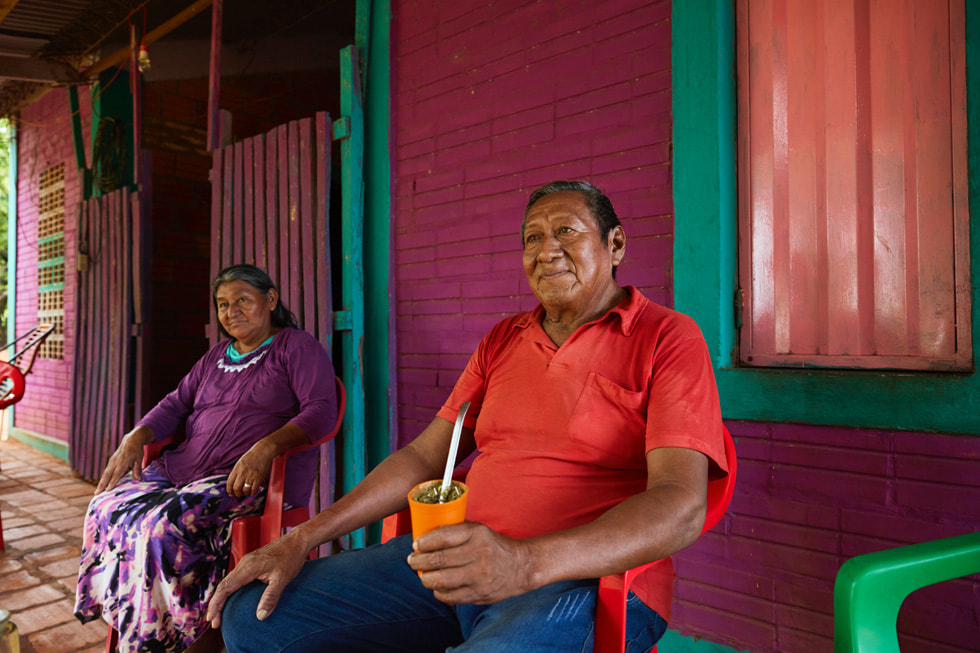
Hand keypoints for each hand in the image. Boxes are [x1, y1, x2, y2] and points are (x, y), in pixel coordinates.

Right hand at [94, 428, 150, 493]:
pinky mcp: (111, 461)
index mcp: (123, 462)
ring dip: (100, 483)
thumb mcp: (139, 459)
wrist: (131, 440)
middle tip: (96, 493)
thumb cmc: (136, 450)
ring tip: (97, 492)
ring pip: (105, 474)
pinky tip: (101, 485)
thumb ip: (137, 470)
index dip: (112, 482)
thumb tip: (138, 480)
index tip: (108, 490)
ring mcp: (112, 461)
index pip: (117, 474)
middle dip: (101, 485)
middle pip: (107, 475)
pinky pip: (106, 471)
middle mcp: (115, 462)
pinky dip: (103, 478)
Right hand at [207, 529, 309, 627]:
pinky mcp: (251, 564)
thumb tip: (260, 616)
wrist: (297, 541)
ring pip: (228, 582)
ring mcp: (247, 563)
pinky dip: (230, 591)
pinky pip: (235, 579)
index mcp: (248, 567)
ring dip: (222, 598)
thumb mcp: (282, 579)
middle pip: (223, 586)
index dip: (216, 604)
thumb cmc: (290, 557)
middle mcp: (244, 564)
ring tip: (219, 615)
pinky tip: (232, 600)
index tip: (212, 619)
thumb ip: (270, 597)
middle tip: (214, 623)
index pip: (225, 587)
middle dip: (216, 604)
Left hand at [227, 441, 274, 496]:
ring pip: (245, 491)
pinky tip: (252, 491)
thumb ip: (236, 473)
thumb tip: (233, 484)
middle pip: (236, 488)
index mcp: (236, 469)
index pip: (229, 483)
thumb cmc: (251, 457)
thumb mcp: (240, 463)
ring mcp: (251, 476)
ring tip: (247, 492)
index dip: (229, 491)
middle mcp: (242, 473)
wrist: (263, 451)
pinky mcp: (259, 478)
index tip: (231, 493)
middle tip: (239, 494)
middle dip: (237, 494)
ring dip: (245, 494)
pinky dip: (252, 493)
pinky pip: (254, 490)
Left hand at [408, 522, 535, 604]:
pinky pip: (450, 596)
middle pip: (438, 560)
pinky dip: (438, 592)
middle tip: (412, 561)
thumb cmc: (494, 545)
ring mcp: (479, 576)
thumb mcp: (479, 530)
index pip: (443, 537)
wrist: (522, 566)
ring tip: (422, 575)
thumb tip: (425, 537)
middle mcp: (478, 554)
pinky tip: (436, 587)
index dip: (424, 542)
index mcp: (477, 534)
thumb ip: (456, 531)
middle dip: (419, 561)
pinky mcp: (479, 594)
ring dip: (426, 578)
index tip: (417, 545)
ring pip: (441, 580)